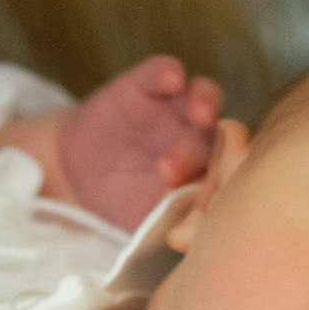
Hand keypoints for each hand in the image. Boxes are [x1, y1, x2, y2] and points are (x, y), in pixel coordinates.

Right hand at [58, 55, 222, 230]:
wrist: (78, 175)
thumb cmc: (124, 202)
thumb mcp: (150, 220)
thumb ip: (176, 221)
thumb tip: (193, 238)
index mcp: (211, 173)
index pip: (231, 175)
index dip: (223, 185)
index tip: (206, 203)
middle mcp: (202, 137)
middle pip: (219, 138)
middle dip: (199, 155)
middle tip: (168, 174)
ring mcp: (176, 108)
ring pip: (204, 96)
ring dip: (205, 102)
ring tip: (201, 113)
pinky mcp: (146, 85)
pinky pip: (163, 72)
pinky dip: (167, 73)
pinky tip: (169, 79)